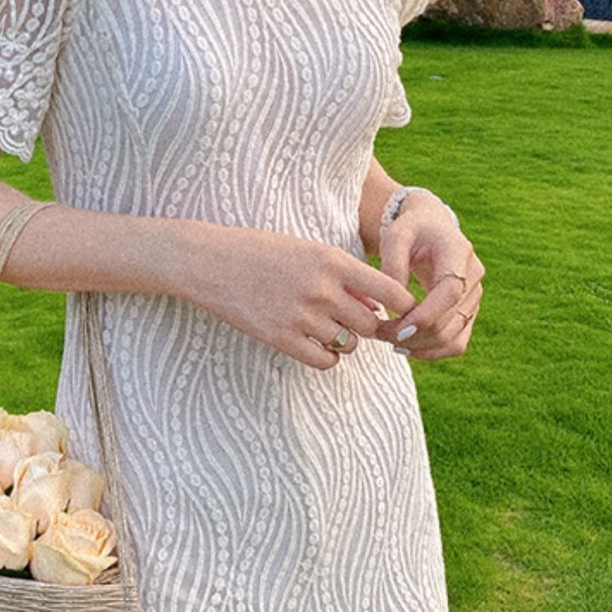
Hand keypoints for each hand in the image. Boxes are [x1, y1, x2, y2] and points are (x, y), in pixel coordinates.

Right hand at [185, 224, 417, 369]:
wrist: (209, 261)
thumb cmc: (260, 251)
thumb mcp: (308, 250)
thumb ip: (344, 276)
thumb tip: (377, 306)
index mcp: (332, 261)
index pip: (391, 291)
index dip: (401, 305)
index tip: (397, 310)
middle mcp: (322, 289)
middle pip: (372, 324)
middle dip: (368, 325)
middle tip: (353, 320)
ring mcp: (301, 316)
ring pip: (349, 344)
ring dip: (345, 341)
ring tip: (327, 328)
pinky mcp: (280, 338)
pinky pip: (324, 360)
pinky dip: (327, 356)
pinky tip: (315, 344)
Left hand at [375, 195, 483, 360]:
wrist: (431, 227)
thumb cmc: (410, 230)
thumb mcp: (396, 236)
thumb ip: (393, 265)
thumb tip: (394, 303)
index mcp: (458, 252)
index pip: (451, 292)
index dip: (427, 315)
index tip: (398, 330)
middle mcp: (474, 276)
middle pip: (451, 321)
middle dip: (414, 335)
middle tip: (379, 333)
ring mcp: (474, 297)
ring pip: (454, 338)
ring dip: (420, 346)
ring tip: (388, 339)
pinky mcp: (468, 312)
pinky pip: (456, 342)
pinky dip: (432, 351)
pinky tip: (406, 346)